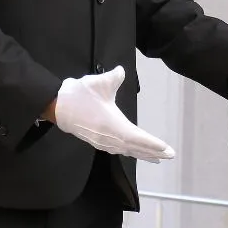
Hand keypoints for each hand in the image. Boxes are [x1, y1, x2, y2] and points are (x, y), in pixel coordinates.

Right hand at [53, 66, 174, 162]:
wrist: (57, 106)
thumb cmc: (80, 95)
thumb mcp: (98, 82)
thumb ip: (114, 77)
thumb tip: (121, 71)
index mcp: (112, 125)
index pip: (136, 137)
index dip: (152, 144)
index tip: (165, 149)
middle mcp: (109, 137)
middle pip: (135, 147)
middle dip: (153, 151)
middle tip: (170, 155)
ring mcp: (103, 141)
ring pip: (127, 150)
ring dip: (143, 153)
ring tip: (158, 156)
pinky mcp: (99, 141)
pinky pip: (119, 149)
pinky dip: (131, 151)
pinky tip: (137, 152)